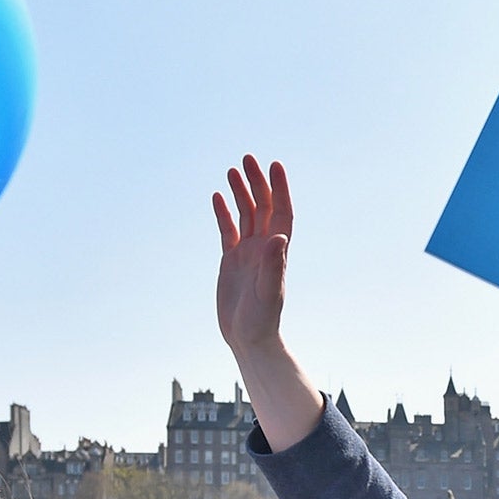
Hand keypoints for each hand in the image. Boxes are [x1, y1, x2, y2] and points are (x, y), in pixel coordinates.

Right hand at [212, 156, 292, 358]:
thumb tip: (278, 238)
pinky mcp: (231, 261)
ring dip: (241, 192)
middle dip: (257, 183)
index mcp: (277, 252)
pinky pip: (228, 231)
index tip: (275, 165)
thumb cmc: (263, 321)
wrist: (249, 339)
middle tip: (248, 159)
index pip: (281, 213)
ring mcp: (248, 253)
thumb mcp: (268, 293)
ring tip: (232, 169)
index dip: (280, 189)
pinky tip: (218, 197)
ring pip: (246, 215)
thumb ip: (274, 266)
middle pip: (263, 207)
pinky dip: (224, 214)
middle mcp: (265, 249)